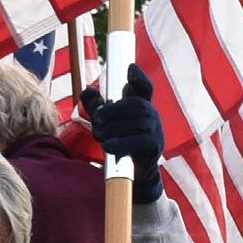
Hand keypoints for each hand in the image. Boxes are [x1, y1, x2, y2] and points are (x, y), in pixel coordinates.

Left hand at [81, 64, 163, 204]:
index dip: (139, 77)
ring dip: (113, 128)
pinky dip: (120, 143)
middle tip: (96, 119)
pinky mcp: (154, 148)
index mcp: (142, 107)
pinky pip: (138, 141)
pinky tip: (107, 146)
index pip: (145, 88)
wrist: (135, 174)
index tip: (130, 68)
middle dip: (114, 109)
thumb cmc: (121, 143)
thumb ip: (97, 107)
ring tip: (98, 135)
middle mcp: (152, 116)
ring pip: (136, 122)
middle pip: (136, 104)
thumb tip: (86, 91)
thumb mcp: (108, 123)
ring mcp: (156, 131)